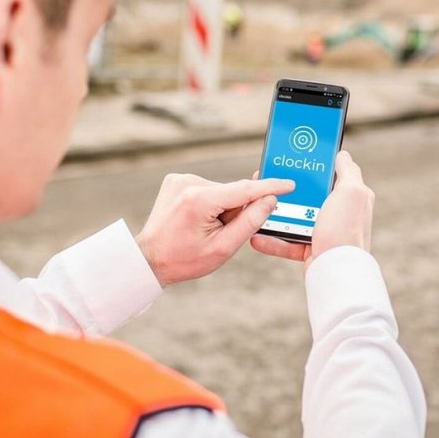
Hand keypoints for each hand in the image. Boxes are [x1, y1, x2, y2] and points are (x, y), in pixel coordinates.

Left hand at [137, 173, 294, 286]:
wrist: (149, 258)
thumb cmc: (184, 259)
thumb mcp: (222, 248)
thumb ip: (249, 222)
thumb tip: (269, 200)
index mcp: (200, 199)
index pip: (244, 189)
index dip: (270, 187)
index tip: (289, 184)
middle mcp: (189, 182)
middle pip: (232, 192)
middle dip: (235, 211)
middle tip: (220, 234)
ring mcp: (180, 178)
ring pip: (221, 191)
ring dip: (222, 208)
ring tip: (204, 230)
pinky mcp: (177, 179)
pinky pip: (207, 189)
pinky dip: (210, 203)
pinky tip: (196, 220)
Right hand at [250, 151, 373, 271]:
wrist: (337, 272)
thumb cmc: (346, 231)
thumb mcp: (352, 192)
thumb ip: (348, 170)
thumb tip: (341, 154)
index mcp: (348, 195)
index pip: (329, 173)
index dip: (312, 164)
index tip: (292, 157)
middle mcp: (337, 212)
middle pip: (307, 193)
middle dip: (286, 188)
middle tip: (267, 181)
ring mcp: (324, 230)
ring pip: (293, 216)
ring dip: (274, 213)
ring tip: (257, 207)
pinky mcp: (311, 248)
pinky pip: (287, 240)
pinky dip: (272, 240)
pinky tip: (257, 236)